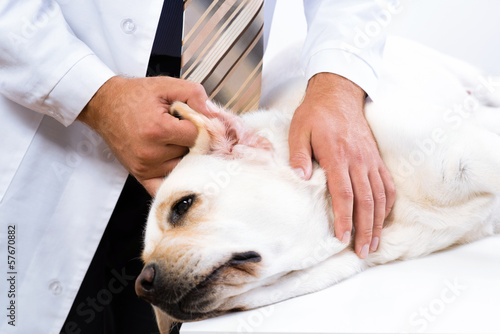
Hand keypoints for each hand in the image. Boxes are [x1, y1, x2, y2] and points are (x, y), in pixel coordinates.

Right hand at [78, 76, 216, 195]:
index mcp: (158, 129)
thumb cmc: (135, 95)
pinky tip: (174, 165)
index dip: (199, 125)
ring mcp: (145, 167)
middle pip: (192, 152)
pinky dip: (174, 177)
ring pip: (183, 166)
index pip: (198, 135)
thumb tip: (214, 114)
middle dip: (192, 140)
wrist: (104, 105)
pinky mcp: (140, 175)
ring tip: (171, 139)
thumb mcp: (166, 85)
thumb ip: (194, 93)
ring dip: (183, 156)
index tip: (190, 118)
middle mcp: (151, 152)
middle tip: (179, 127)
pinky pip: (165, 186)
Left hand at [288, 73, 394, 258]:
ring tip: (374, 244)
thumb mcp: (298, 129)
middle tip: (363, 252)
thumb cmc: (314, 114)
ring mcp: (370, 159)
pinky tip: (383, 218)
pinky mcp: (376, 158)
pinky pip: (387, 184)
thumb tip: (300, 178)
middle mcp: (358, 160)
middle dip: (365, 229)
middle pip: (365, 200)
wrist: (338, 93)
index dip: (345, 217)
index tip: (343, 238)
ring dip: (378, 222)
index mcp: (337, 155)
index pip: (343, 193)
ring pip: (379, 196)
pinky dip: (387, 204)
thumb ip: (298, 154)